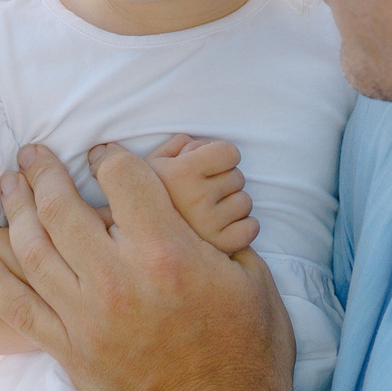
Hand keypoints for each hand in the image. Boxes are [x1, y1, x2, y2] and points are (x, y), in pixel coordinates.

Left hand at [0, 143, 294, 390]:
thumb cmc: (246, 356)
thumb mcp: (252, 281)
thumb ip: (217, 236)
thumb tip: (195, 207)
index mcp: (167, 252)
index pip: (122, 179)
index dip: (109, 155)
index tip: (102, 151)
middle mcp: (117, 279)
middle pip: (63, 207)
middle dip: (45, 170)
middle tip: (33, 152)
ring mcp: (85, 316)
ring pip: (33, 248)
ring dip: (16, 208)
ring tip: (9, 182)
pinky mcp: (67, 349)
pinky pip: (13, 306)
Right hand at [143, 135, 256, 254]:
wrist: (141, 244)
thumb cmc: (150, 199)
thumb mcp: (153, 164)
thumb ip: (179, 145)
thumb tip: (206, 144)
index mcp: (181, 173)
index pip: (230, 152)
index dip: (221, 156)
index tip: (211, 165)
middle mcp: (196, 197)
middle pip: (238, 177)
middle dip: (224, 181)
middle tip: (204, 193)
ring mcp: (210, 224)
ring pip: (245, 202)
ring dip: (232, 205)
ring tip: (209, 212)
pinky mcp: (222, 246)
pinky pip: (250, 228)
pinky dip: (243, 227)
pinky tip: (222, 228)